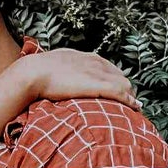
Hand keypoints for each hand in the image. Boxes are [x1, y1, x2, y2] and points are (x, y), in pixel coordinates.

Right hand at [21, 48, 138, 109]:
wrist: (33, 73)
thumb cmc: (37, 72)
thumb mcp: (54, 66)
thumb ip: (61, 70)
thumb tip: (55, 79)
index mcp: (86, 58)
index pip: (110, 69)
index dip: (115, 81)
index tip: (117, 92)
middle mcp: (96, 63)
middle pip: (121, 76)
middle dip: (126, 90)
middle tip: (128, 103)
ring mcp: (98, 73)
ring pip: (125, 84)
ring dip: (130, 97)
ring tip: (133, 108)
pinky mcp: (98, 85)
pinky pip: (121, 93)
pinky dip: (129, 101)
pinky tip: (134, 108)